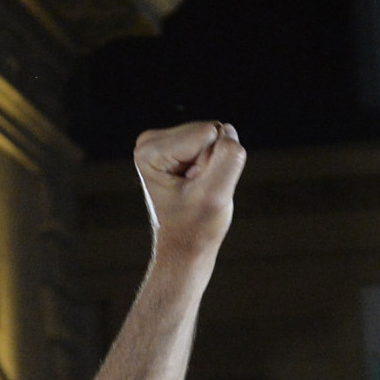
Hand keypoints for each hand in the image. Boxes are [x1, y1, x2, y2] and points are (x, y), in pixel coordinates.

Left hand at [135, 122, 245, 260]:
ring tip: (197, 189)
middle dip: (213, 163)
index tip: (195, 190)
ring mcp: (163, 142)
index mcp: (150, 149)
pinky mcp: (178, 146)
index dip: (211, 166)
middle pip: (210, 131)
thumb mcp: (215, 195)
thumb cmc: (197, 227)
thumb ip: (228, 159)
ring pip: (215, 136)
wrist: (185, 248)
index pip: (208, 133)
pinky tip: (198, 185)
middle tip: (198, 191)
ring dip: (214, 166)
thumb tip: (228, 131)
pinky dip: (214, 166)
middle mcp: (151, 140)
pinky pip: (215, 143)